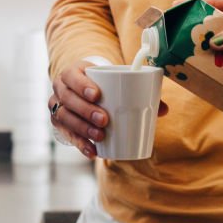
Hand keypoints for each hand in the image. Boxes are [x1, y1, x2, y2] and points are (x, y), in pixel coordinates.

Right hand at [49, 61, 169, 159]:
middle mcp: (61, 88)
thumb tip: (164, 109)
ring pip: (65, 118)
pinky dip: (80, 144)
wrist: (82, 90)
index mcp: (74, 72)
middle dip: (86, 111)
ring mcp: (58, 106)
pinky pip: (67, 135)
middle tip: (104, 120)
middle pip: (69, 99)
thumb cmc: (103, 85)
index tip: (97, 95)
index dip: (82, 85)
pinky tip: (92, 151)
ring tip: (100, 136)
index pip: (72, 75)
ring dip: (82, 128)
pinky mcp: (60, 124)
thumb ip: (139, 91)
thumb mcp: (115, 81)